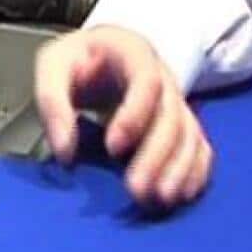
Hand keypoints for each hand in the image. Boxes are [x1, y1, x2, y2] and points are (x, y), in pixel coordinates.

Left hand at [35, 26, 213, 211]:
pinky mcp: (180, 122)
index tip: (113, 147)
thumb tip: (65, 153)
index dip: (135, 115)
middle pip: (171, 115)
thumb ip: (53, 103)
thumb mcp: (52, 66)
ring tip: (158, 199)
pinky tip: (180, 195)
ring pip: (189, 134)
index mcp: (132, 51)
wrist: (98, 53)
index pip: (146, 80)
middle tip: (137, 189)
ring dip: (177, 170)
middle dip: (156, 155)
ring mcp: (176, 100)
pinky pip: (198, 147)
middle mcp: (163, 75)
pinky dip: (194, 171)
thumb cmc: (76, 60)